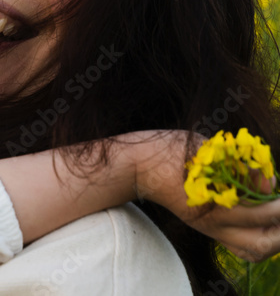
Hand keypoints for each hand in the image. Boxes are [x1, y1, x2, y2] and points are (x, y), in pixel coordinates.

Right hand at [133, 130, 279, 261]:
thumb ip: (240, 165)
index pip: (262, 213)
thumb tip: (270, 184)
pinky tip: (265, 225)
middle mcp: (214, 223)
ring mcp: (210, 229)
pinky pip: (241, 249)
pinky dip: (260, 243)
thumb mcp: (205, 148)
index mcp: (213, 203)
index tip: (275, 185)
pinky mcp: (208, 229)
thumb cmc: (169, 150)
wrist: (136, 167)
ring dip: (275, 240)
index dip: (279, 203)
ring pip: (255, 252)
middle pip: (263, 243)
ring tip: (279, 220)